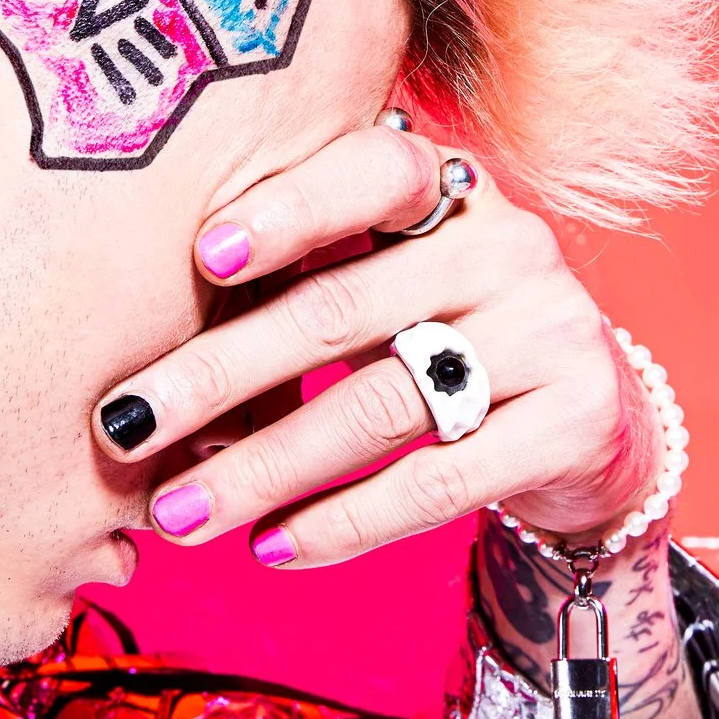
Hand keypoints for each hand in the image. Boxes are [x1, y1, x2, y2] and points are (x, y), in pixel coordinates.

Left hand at [93, 115, 662, 566]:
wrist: (595, 418)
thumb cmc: (446, 332)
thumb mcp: (392, 278)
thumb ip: (303, 274)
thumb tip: (141, 337)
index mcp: (450, 187)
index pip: (373, 171)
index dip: (290, 210)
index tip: (201, 254)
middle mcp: (508, 243)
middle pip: (341, 309)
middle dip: (218, 374)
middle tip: (124, 425)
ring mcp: (551, 330)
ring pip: (379, 406)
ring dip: (262, 468)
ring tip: (177, 514)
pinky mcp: (574, 421)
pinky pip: (436, 482)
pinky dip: (342, 522)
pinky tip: (271, 547)